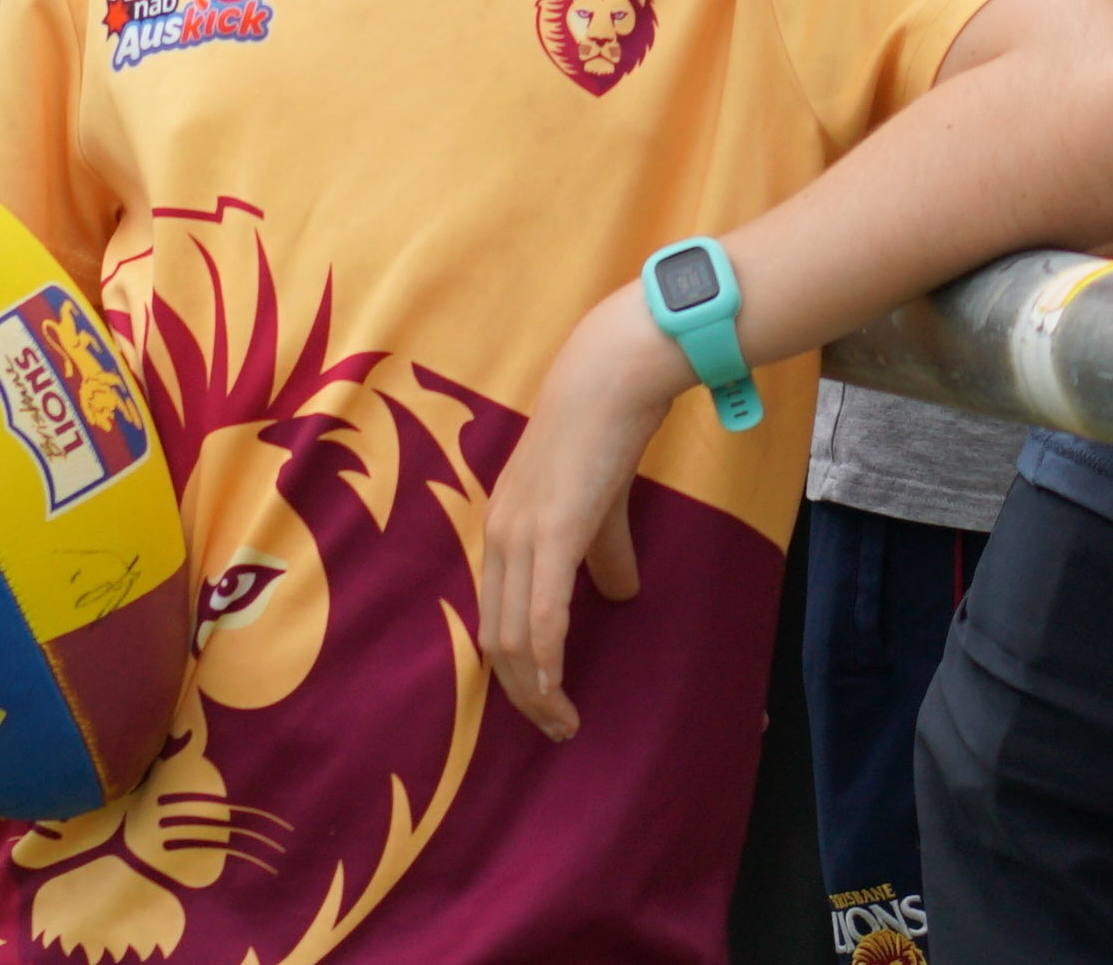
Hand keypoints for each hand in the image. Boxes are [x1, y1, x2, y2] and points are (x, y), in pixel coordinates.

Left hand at [477, 286, 673, 739]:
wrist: (609, 383)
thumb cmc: (603, 438)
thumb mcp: (598, 509)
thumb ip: (602, 553)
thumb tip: (619, 594)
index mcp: (502, 532)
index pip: (493, 616)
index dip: (514, 668)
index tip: (543, 704)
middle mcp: (498, 537)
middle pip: (494, 637)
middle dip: (522, 694)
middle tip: (556, 729)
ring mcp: (518, 535)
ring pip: (512, 635)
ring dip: (536, 689)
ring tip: (563, 723)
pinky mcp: (551, 533)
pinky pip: (542, 614)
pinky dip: (548, 660)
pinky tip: (559, 690)